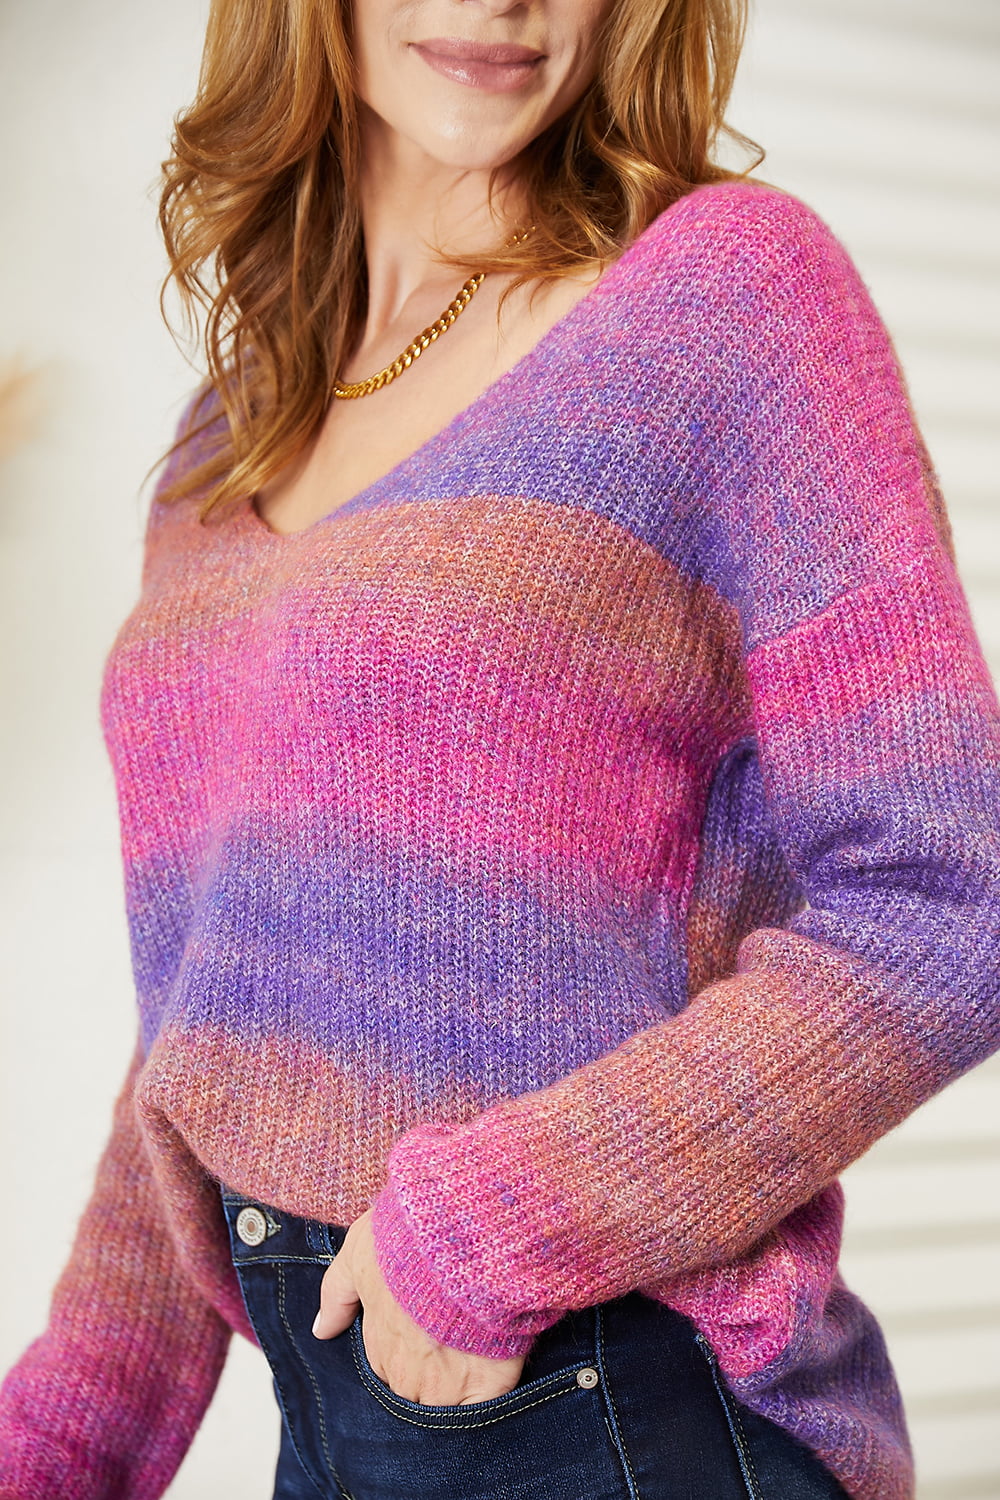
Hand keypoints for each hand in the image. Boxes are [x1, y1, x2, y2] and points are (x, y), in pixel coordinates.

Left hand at [313, 1207, 525, 1404]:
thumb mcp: (358, 1253)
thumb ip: (337, 1294)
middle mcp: (408, 1377)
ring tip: (472, 1358)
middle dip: (428, 1378)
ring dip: (456, 1389)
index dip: (405, 1355)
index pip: (388, 1371)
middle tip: (448, 1344)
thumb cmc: (406, 1241)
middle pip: (416, 1395)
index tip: (420, 1334)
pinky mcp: (487, 1387)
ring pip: (447, 1408)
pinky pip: (483, 1411)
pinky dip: (486, 1403)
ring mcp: (446, 1387)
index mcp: (380, 1348)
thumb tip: (321, 1331)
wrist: (457, 1238)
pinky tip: (493, 1376)